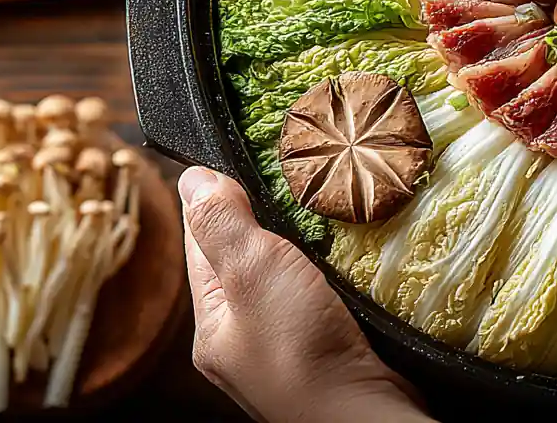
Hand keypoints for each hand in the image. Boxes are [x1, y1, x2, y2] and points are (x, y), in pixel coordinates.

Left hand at [178, 167, 431, 422]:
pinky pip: (325, 297)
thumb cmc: (300, 348)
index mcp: (212, 324)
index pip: (203, 245)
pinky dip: (335, 272)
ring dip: (307, 245)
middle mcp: (245, 339)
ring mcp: (289, 347)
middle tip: (293, 178)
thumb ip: (222, 223)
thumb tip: (192, 177)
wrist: (364, 415)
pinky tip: (352, 253)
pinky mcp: (331, 349)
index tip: (243, 160)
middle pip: (249, 259)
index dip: (218, 199)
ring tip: (324, 207)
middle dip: (268, 220)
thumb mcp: (251, 271)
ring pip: (291, 277)